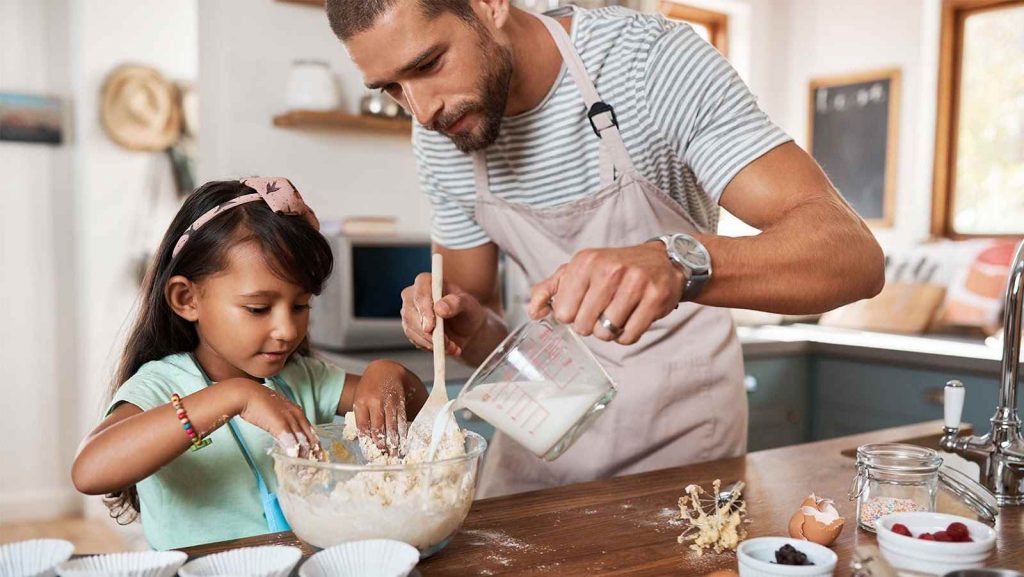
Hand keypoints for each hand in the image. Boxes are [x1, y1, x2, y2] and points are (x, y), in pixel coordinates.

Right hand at [229, 378, 318, 455]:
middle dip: (314, 452)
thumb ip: (283, 422)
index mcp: (297, 411)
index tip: (318, 454)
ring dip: (304, 455)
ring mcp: (289, 419)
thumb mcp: (276, 411)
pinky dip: (293, 451)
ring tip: (306, 467)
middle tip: (317, 464)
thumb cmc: (258, 402)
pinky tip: (294, 459)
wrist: (246, 394)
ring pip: (302, 440)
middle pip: (310, 437)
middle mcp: (296, 415)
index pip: (310, 430)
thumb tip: (285, 434)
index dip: (314, 443)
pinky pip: (290, 440)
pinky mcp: (280, 424)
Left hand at [352, 360, 427, 452]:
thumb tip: (363, 441)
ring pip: (391, 426)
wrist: (384, 369)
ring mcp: (388, 401)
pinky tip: (403, 441)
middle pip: (378, 428)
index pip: (363, 427)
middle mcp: (374, 402)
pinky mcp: (400, 400)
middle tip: (384, 456)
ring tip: (394, 453)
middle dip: (381, 445)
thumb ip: (361, 418)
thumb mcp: (360, 400)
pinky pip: (402, 419)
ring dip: (394, 442)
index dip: (367, 442)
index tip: (370, 453)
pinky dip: (403, 432)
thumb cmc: (369, 388)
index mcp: (360, 403)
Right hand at [400, 274, 487, 356]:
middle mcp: (413, 295)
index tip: (431, 326)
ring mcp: (410, 312)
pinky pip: (415, 340)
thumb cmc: (468, 311)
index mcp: (427, 282)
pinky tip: (446, 347)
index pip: (420, 292)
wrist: (467, 328)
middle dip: (429, 332)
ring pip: (412, 329)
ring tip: (452, 346)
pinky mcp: (410, 328)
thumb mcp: (469, 305)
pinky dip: (431, 347)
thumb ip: (457, 303)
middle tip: (446, 342)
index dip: (424, 310)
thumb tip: (440, 308)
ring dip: (432, 342)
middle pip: (411, 313)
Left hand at [527, 242, 685, 344]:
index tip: (582, 306)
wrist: (661, 260)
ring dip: (609, 331)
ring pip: (606, 333)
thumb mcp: (579, 270)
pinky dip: (627, 335)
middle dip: (591, 325)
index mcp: (585, 262)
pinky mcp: (654, 298)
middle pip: (584, 325)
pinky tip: (631, 319)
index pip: (563, 312)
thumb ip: (550, 289)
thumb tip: (533, 312)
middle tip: (601, 312)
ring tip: (617, 314)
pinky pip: (629, 336)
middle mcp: (609, 270)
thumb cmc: (615, 268)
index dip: (572, 316)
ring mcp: (634, 283)